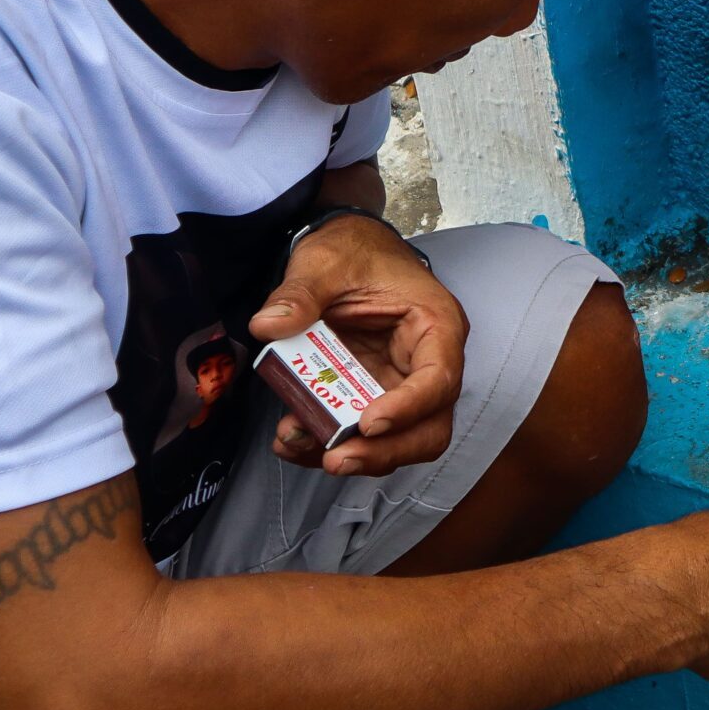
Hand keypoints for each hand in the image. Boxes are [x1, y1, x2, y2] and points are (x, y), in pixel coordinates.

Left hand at [250, 215, 465, 477]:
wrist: (348, 250)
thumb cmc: (353, 251)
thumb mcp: (325, 262)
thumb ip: (300, 293)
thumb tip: (268, 326)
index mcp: (435, 325)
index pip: (439, 378)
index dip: (410, 408)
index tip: (368, 423)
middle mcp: (427, 363)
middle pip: (429, 427)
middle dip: (385, 452)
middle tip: (336, 459)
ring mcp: (401, 384)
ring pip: (398, 442)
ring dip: (352, 455)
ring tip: (296, 444)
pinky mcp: (372, 396)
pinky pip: (360, 435)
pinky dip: (327, 443)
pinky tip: (291, 438)